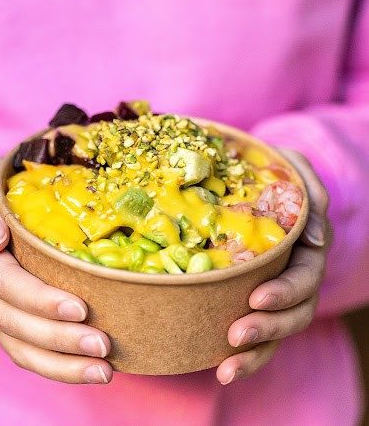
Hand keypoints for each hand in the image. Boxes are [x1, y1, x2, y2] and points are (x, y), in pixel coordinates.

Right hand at [0, 158, 112, 383]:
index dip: (36, 296)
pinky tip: (87, 370)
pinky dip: (54, 364)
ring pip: (15, 339)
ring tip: (102, 368)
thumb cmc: (1, 185)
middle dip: (56, 333)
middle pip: (10, 313)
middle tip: (100, 342)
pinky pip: (19, 348)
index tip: (77, 308)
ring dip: (59, 359)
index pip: (1, 274)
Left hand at [216, 149, 329, 384]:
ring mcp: (276, 293)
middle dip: (268, 327)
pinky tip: (221, 371)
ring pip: (276, 332)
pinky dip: (243, 357)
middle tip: (236, 334)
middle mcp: (295, 277)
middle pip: (294, 312)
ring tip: (226, 367)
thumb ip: (310, 193)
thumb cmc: (272, 173)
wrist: (251, 182)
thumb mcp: (292, 167)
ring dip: (255, 353)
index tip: (256, 297)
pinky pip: (257, 336)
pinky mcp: (253, 303)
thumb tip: (317, 240)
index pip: (304, 277)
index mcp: (305, 250)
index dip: (285, 291)